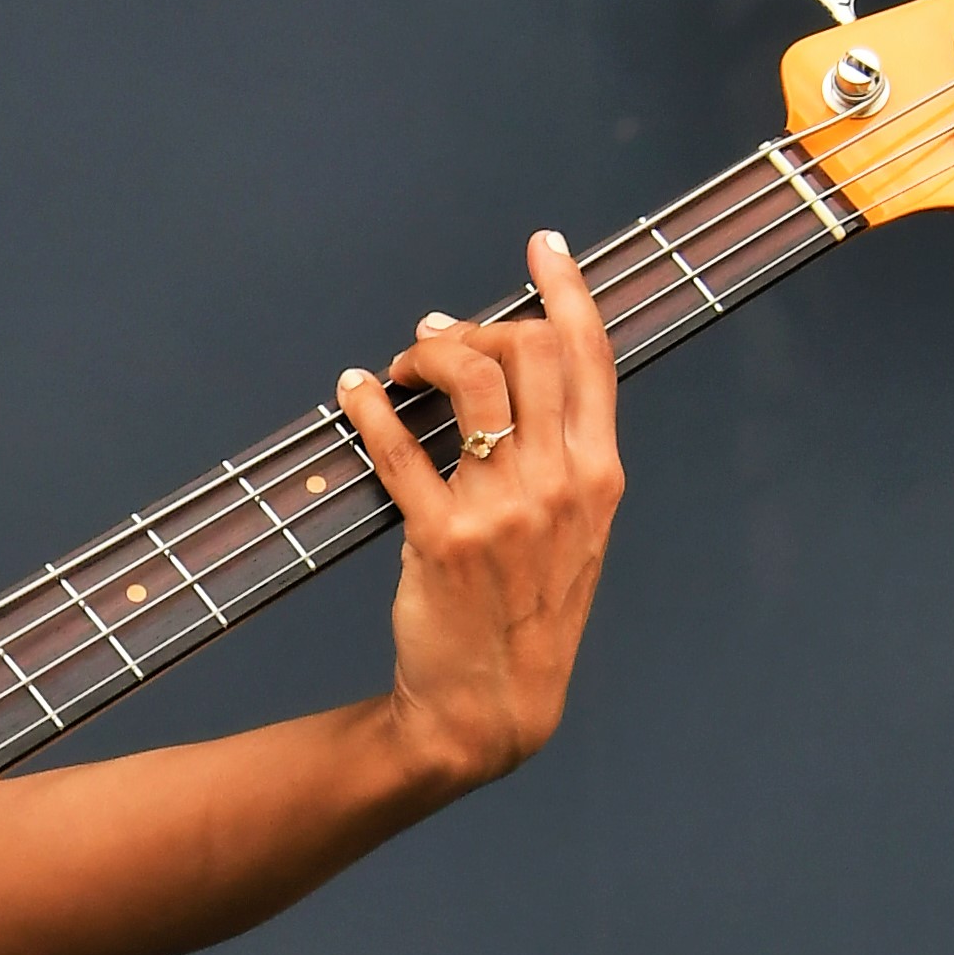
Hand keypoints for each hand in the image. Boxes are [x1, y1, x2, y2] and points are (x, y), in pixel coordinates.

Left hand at [334, 229, 622, 797]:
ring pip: (470, 385)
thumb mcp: (573, 533)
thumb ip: (559, 459)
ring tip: (400, 368)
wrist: (491, 709)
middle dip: (477, 328)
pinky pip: (401, 450)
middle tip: (437, 341)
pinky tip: (353, 392)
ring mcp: (504, 512)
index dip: (567, 291)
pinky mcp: (443, 539)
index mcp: (599, 477)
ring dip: (426, 357)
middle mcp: (561, 485)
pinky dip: (370, 408)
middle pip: (527, 352)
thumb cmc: (528, 613)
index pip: (591, 359)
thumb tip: (512, 377)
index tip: (543, 245)